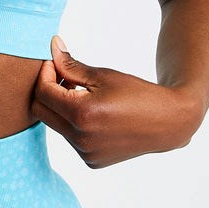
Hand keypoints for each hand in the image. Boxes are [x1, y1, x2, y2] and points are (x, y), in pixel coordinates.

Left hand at [30, 35, 198, 167]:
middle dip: (47, 92)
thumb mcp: (103, 75)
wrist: (167, 122)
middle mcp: (80, 139)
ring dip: (61, 109)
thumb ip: (71, 65)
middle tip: (64, 78)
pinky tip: (94, 115)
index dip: (45, 74)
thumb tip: (51, 46)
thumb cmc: (136, 93)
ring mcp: (86, 153)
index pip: (43, 93)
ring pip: (55, 126)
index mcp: (82, 114)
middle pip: (41, 112)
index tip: (55, 64)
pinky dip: (74, 125)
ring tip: (83, 95)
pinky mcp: (92, 162)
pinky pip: (70, 139)